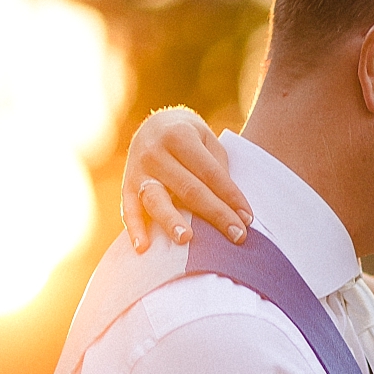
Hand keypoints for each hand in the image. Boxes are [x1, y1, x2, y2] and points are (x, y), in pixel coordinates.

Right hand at [120, 106, 252, 252]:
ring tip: (186, 239)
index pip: (210, 173)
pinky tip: (144, 247)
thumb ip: (216, 170)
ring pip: (156, 199)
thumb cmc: (190, 139)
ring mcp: (138, 170)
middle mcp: (156, 152)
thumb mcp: (207, 142)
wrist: (155, 125)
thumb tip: (231, 209)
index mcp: (180, 136)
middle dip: (216, 214)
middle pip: (189, 189)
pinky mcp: (126, 186)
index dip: (231, 197)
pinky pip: (129, 210)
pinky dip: (134, 229)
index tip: (247, 219)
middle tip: (237, 235)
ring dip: (171, 220)